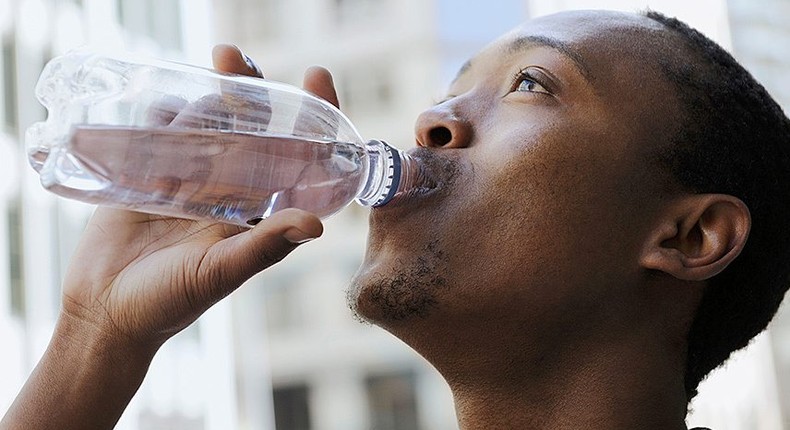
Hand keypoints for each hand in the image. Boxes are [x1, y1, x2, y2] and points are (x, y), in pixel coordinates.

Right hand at [1, 46, 341, 429]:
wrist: (106, 312)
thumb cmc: (171, 302)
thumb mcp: (222, 272)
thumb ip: (265, 246)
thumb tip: (317, 224)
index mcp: (259, 212)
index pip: (296, 158)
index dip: (313, 120)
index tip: (317, 77)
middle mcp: (231, 191)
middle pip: (252, 130)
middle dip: (253, 91)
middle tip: (239, 59)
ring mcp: (190, 180)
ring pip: (208, 124)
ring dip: (213, 92)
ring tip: (217, 59)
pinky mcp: (149, 175)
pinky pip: (162, 133)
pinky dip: (165, 110)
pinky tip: (169, 90)